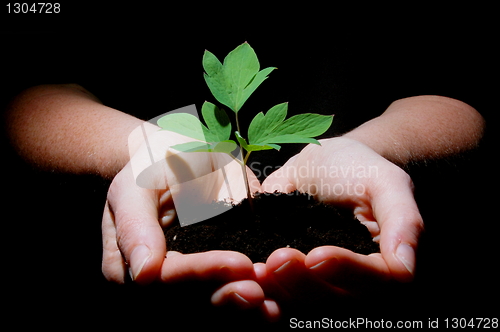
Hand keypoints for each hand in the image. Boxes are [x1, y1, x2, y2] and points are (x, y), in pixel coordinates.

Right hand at [101, 127, 278, 314]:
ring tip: (273, 306)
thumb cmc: (152, 165)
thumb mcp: (136, 185)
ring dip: (243, 310)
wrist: (179, 157)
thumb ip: (135, 225)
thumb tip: (144, 274)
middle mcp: (157, 282)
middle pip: (190, 301)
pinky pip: (230, 296)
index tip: (239, 263)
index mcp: (128, 265)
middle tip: (260, 291)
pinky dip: (253, 306)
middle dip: (227, 296)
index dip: (202, 272)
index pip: (165, 277)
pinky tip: (276, 306)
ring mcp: (187, 283)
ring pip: (212, 307)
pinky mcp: (213, 277)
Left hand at [261, 137, 423, 300]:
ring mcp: (323, 283)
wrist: (322, 164)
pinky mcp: (294, 279)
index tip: (316, 256)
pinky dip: (265, 287)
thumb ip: (402, 219)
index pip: (376, 281)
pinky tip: (248, 272)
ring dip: (279, 290)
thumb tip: (405, 270)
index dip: (347, 272)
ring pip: (304, 302)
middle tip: (276, 260)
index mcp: (386, 263)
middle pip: (336, 299)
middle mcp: (356, 281)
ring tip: (257, 269)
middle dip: (304, 282)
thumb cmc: (359, 169)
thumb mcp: (385, 181)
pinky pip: (281, 292)